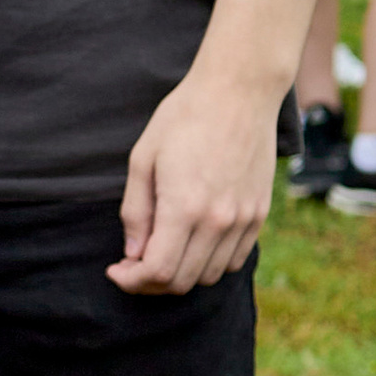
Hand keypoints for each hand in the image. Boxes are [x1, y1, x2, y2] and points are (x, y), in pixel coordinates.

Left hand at [112, 66, 278, 293]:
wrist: (239, 91)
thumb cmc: (183, 117)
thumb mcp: (143, 159)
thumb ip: (136, 212)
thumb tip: (132, 253)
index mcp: (185, 207)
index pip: (158, 271)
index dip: (131, 281)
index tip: (116, 271)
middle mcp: (219, 220)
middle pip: (183, 281)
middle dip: (150, 284)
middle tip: (131, 267)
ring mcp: (244, 219)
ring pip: (211, 276)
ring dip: (181, 275)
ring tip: (161, 254)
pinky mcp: (260, 213)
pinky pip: (235, 259)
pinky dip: (210, 264)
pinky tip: (192, 245)